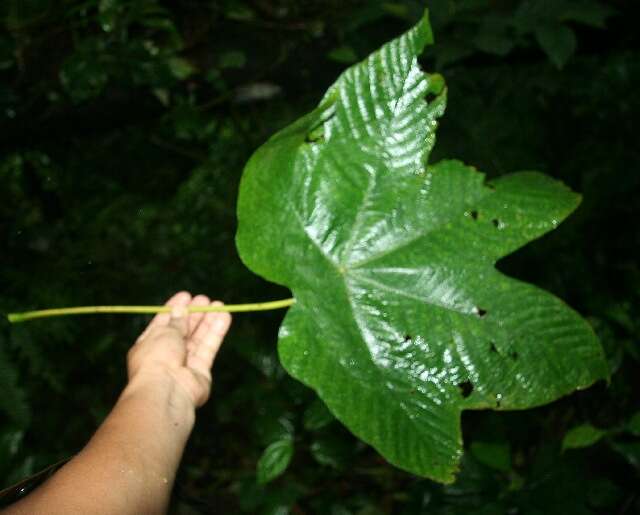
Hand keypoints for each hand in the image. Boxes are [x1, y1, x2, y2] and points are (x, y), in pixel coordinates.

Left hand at [127, 291, 231, 407]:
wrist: (166, 392)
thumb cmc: (157, 359)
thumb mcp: (164, 333)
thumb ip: (176, 321)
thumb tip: (181, 310)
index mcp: (148, 345)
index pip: (163, 323)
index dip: (174, 308)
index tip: (186, 296)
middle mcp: (165, 355)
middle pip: (183, 330)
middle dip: (194, 314)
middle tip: (205, 299)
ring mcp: (183, 364)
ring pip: (198, 338)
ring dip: (208, 321)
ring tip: (219, 304)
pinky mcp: (200, 372)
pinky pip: (209, 348)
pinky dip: (216, 332)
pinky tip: (224, 317)